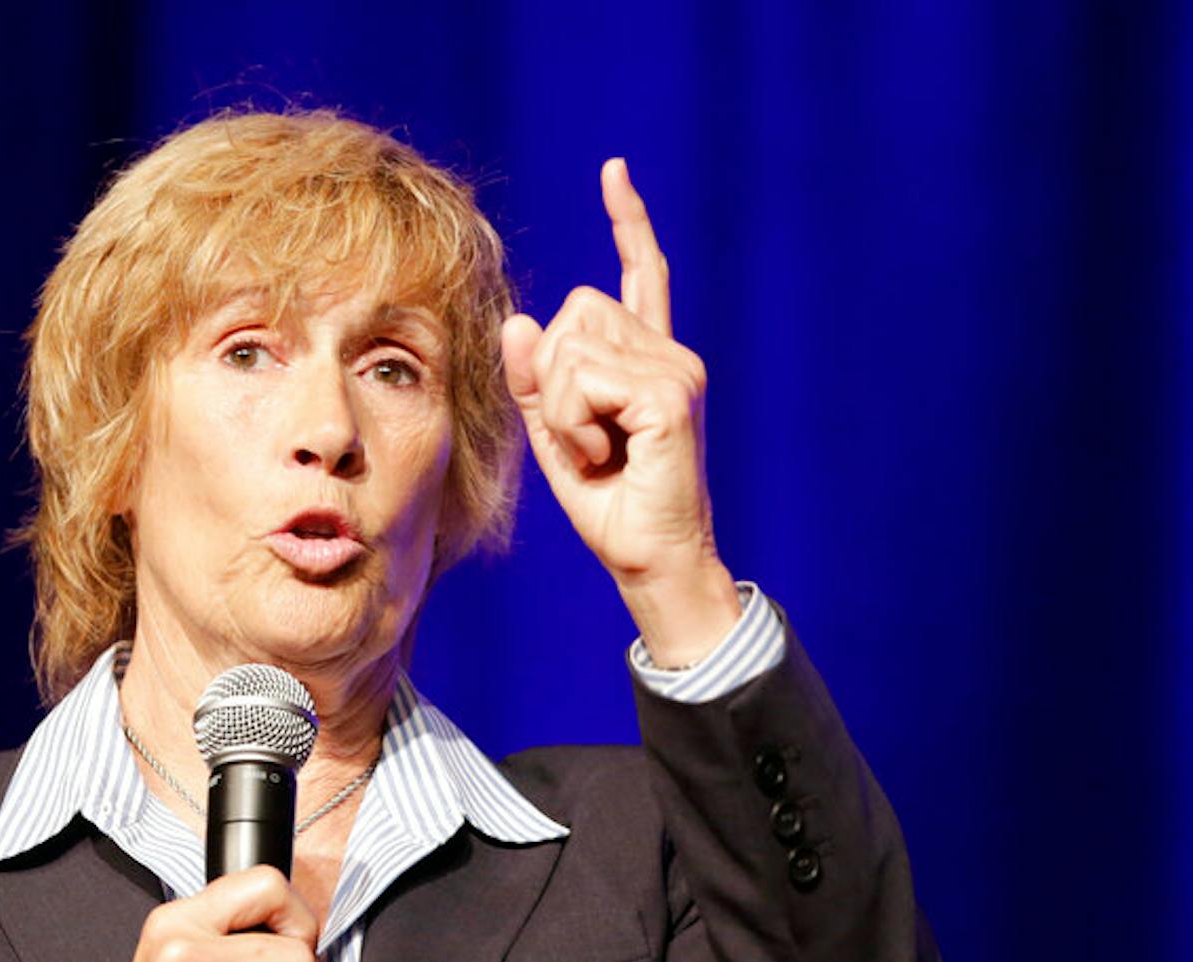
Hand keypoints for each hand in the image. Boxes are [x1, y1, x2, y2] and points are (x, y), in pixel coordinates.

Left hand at [500, 158, 740, 664]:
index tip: (613, 171)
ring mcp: (675, 371)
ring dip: (561, 409)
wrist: (651, 559)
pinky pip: (581, 383)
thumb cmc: (609, 505)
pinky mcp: (668, 396)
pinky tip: (603, 456)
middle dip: (551, 377)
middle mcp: (670, 355)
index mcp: (649, 358)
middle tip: (583, 438)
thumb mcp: (554, 435)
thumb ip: (534, 379)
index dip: (627, 223)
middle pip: (573, 314)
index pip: (641, 274)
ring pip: (569, 349)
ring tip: (597, 451)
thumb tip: (518, 319)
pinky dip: (572, 425)